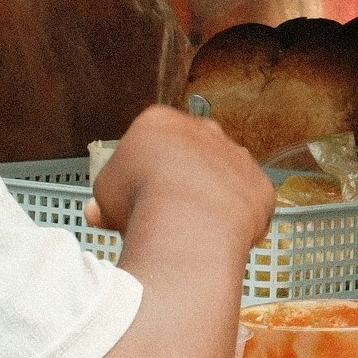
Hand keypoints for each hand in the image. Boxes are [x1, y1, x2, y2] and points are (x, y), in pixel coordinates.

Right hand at [89, 106, 273, 253]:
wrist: (189, 224)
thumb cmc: (140, 203)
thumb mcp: (106, 195)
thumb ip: (106, 197)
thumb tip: (97, 212)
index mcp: (160, 121)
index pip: (153, 140)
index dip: (144, 169)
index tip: (139, 194)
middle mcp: (204, 129)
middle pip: (191, 151)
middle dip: (181, 176)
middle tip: (167, 211)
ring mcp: (236, 155)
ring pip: (223, 174)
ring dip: (212, 195)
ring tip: (195, 228)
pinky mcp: (259, 184)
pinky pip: (248, 201)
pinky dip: (238, 218)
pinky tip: (220, 236)